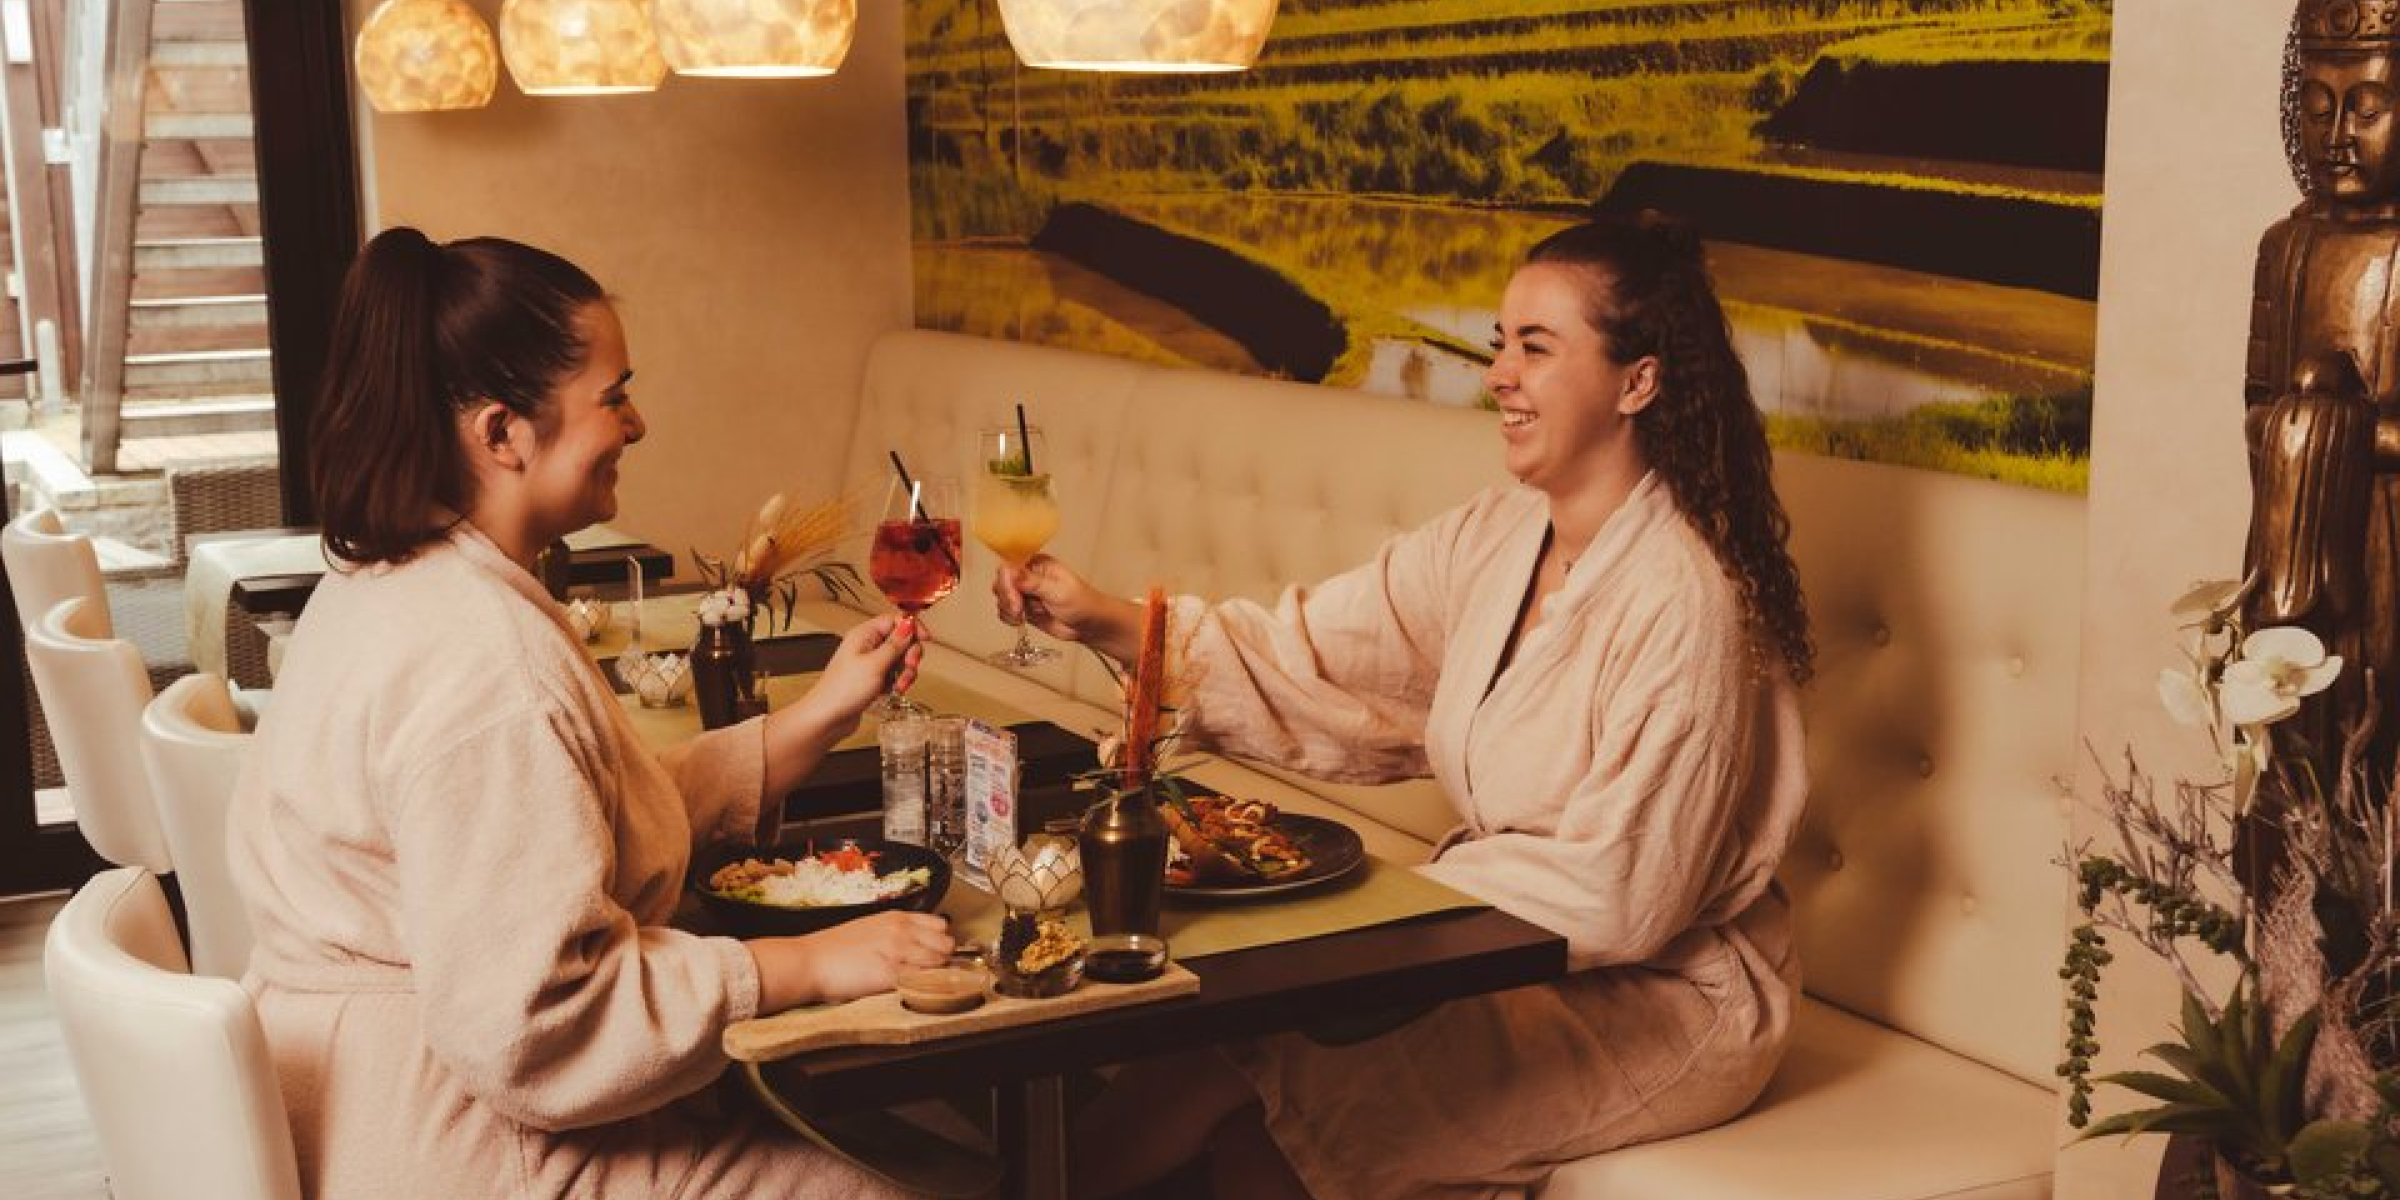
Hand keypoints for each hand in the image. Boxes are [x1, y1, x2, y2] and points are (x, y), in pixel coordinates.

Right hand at [750, 911, 953, 1009]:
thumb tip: (916, 943)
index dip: (941, 941)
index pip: (940, 925)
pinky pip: (923, 981)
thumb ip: (895, 932)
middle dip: (943, 958)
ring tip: (924, 982)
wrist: (809, 961)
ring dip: (937, 974)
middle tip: (932, 970)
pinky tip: (916, 991)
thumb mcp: (869, 927)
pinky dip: (925, 987)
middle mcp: (901, 931)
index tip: (938, 952)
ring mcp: (898, 953)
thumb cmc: (833, 948)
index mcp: (896, 917)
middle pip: (946, 944)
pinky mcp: (891, 975)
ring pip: (939, 963)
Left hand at [810, 613, 923, 721]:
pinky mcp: (872, 679)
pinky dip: (897, 683)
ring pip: (900, 660)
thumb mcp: (876, 664)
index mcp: (864, 635)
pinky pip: (893, 675)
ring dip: (905, 673)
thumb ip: (896, 644)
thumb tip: (910, 625)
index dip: (912, 628)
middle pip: (901, 641)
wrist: (827, 718)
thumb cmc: (843, 690)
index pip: (895, 620)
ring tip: (899, 686)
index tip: (926, 639)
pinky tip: (892, 692)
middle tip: (909, 667)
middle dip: (910, 655)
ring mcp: (870, 663)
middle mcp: (867, 646)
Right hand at [993, 555, 1139, 660]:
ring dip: (1008, 610)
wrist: (1089, 625)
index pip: (1009, 566)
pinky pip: (1004, 612)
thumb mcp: (1059, 591)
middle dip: (1007, 598)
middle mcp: (1027, 576)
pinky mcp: (1023, 609)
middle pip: (1001, 582)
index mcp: (1036, 564)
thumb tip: (1013, 571)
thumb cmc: (1082, 603)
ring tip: (1024, 616)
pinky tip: (1021, 621)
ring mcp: (1024, 593)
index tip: (1014, 598)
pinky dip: (1009, 618)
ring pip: (1001, 598)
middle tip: (1020, 611)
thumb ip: (1033, 583)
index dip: (1006, 583)